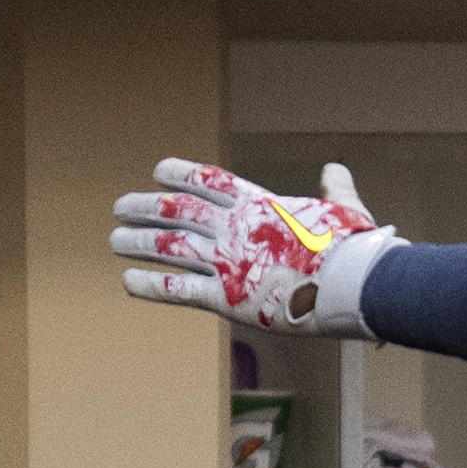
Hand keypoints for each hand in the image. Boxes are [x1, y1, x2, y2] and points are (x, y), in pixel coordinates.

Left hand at [111, 158, 397, 335]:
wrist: (350, 282)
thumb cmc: (352, 247)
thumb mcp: (344, 208)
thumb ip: (333, 188)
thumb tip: (335, 169)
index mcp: (259, 205)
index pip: (208, 181)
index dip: (179, 174)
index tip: (157, 171)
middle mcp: (234, 229)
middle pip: (177, 211)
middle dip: (146, 207)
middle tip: (121, 207)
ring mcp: (226, 261)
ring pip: (168, 247)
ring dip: (138, 242)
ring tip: (114, 241)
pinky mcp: (224, 298)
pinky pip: (176, 290)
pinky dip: (150, 285)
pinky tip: (128, 282)